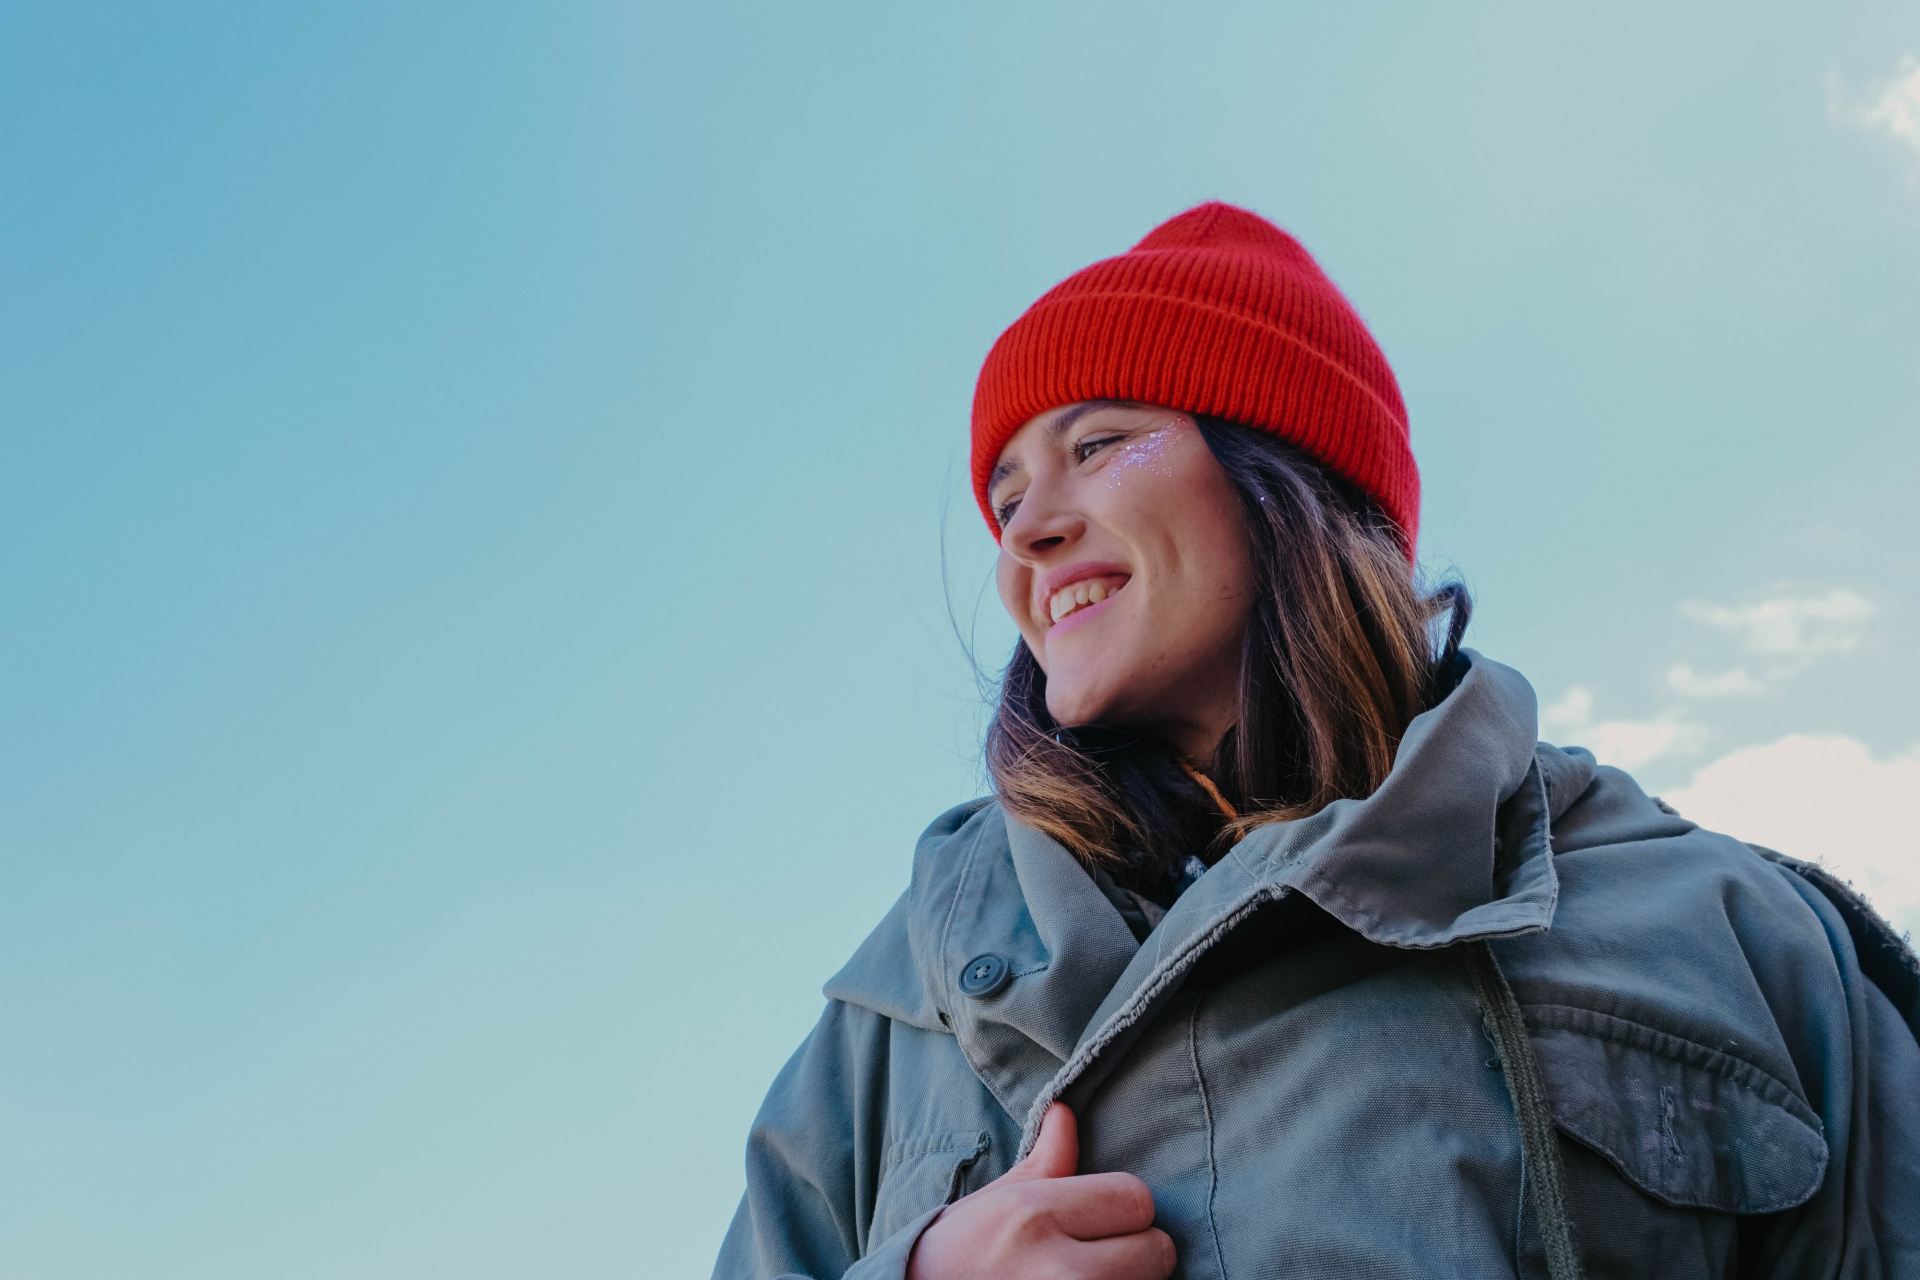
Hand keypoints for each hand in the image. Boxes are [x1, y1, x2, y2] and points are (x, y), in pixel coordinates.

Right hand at [903, 1101, 1174, 1279]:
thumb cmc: (963, 1254)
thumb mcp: (998, 1201)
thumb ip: (1046, 1161)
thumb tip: (1065, 1110)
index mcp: (1034, 1216)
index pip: (1135, 1198)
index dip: (1122, 1207)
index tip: (1099, 1219)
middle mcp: (1059, 1269)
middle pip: (1157, 1250)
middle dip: (1136, 1251)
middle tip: (1099, 1255)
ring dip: (1129, 1279)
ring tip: (1090, 1275)